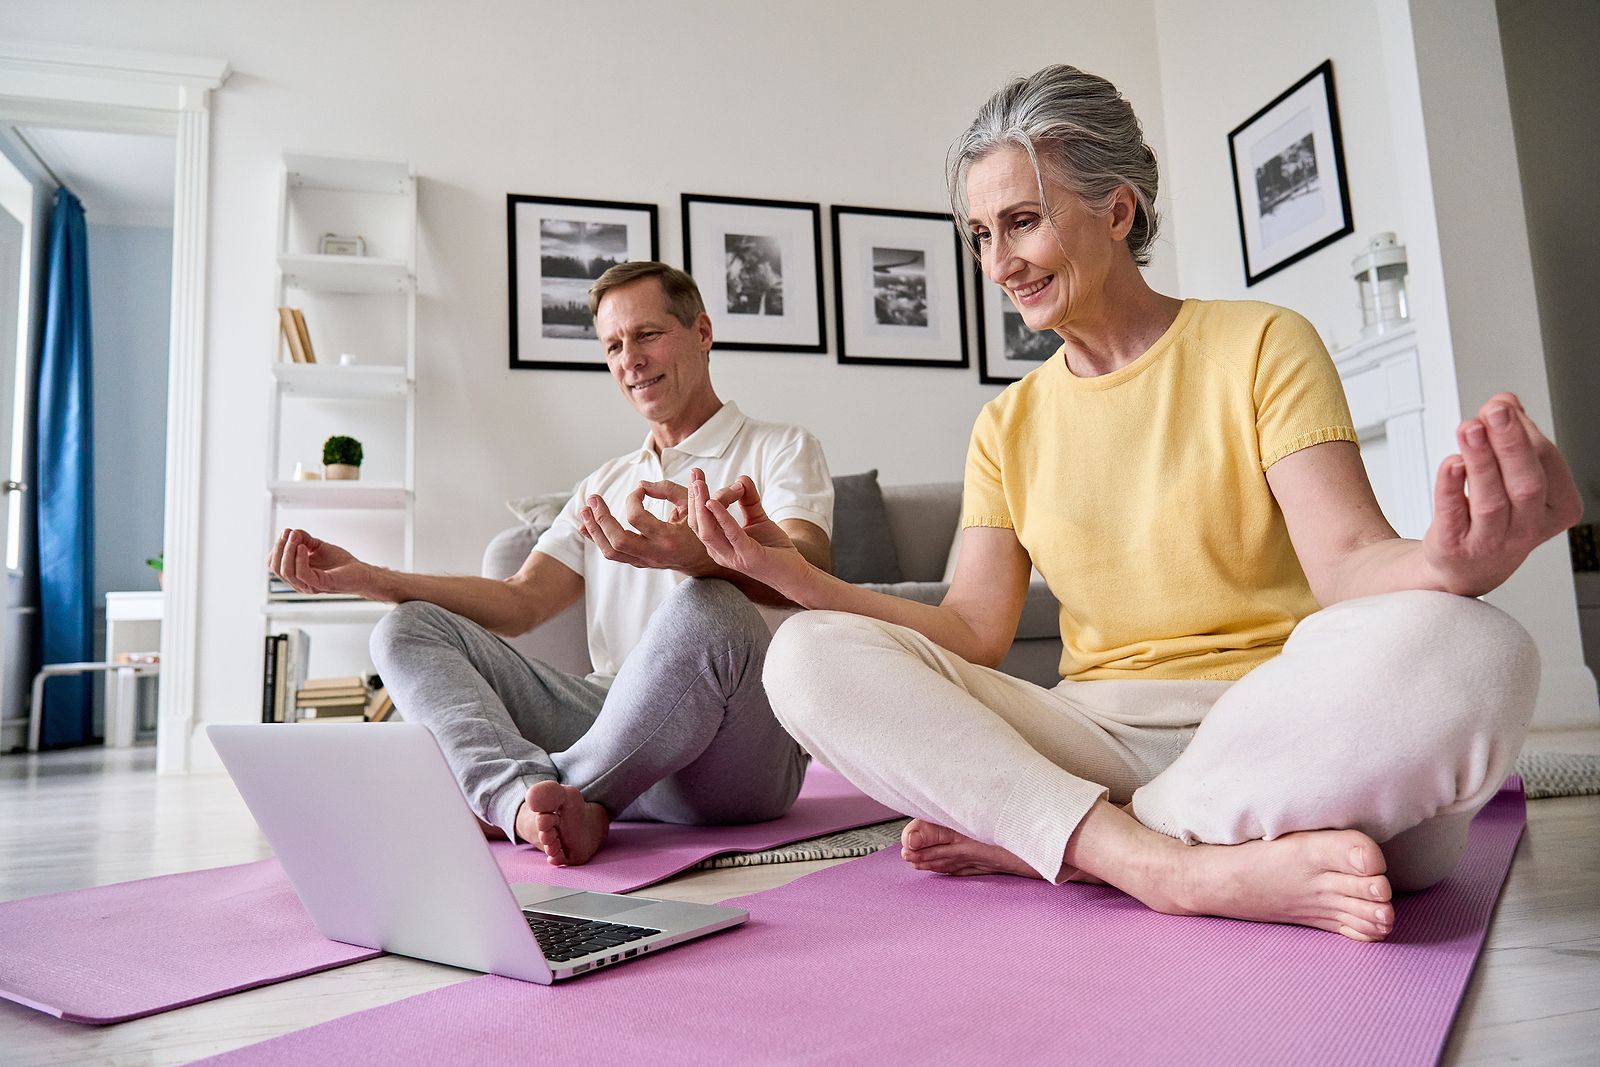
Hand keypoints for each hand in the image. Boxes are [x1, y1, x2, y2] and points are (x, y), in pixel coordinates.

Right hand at [269, 528, 368, 595]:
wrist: (360, 572)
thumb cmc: (340, 563)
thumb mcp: (318, 546)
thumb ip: (304, 539)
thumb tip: (292, 531)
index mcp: (296, 574)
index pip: (273, 564)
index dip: (277, 547)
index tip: (286, 532)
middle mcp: (299, 582)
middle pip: (276, 568)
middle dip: (280, 547)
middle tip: (289, 533)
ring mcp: (309, 585)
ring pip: (287, 571)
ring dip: (288, 551)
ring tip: (296, 537)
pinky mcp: (320, 584)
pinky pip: (303, 574)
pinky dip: (300, 559)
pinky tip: (304, 547)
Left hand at [579, 480, 717, 573]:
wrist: (702, 561)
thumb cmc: (698, 528)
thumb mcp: (691, 504)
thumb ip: (668, 490)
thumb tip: (641, 485)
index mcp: (668, 538)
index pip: (638, 518)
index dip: (632, 499)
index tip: (639, 490)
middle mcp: (654, 553)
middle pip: (618, 541)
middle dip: (602, 519)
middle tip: (593, 499)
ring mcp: (644, 560)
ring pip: (611, 551)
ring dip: (595, 530)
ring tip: (584, 510)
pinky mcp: (637, 562)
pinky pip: (612, 554)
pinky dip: (597, 539)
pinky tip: (585, 525)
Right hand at [687, 468, 812, 595]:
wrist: (796, 574)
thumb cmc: (775, 549)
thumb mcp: (758, 519)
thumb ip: (749, 500)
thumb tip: (742, 479)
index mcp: (719, 546)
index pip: (700, 520)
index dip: (696, 498)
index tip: (697, 475)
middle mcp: (721, 553)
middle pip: (698, 524)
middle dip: (693, 498)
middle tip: (694, 474)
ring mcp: (733, 557)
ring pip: (707, 530)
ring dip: (701, 505)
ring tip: (699, 484)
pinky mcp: (748, 557)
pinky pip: (730, 534)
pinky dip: (721, 516)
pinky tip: (714, 502)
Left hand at [1423, 393, 1582, 594]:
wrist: (1465, 565)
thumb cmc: (1496, 516)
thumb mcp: (1513, 476)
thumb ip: (1512, 437)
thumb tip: (1506, 401)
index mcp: (1558, 507)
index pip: (1547, 463)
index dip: (1523, 431)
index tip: (1501, 404)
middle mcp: (1529, 528)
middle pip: (1525, 483)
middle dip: (1511, 443)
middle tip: (1495, 410)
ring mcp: (1493, 542)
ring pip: (1491, 500)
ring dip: (1481, 461)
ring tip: (1469, 429)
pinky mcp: (1455, 547)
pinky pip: (1453, 515)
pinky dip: (1451, 488)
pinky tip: (1450, 464)